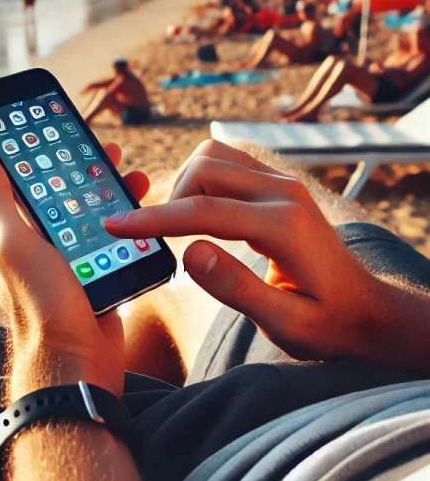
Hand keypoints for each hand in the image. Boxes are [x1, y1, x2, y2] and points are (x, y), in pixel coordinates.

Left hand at [0, 143, 149, 399]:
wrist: (77, 363)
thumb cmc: (41, 303)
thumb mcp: (12, 244)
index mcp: (17, 232)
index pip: (24, 181)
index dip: (38, 153)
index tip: (57, 128)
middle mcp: (41, 243)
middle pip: (64, 193)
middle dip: (83, 168)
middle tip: (106, 147)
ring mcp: (71, 260)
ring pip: (91, 214)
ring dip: (109, 191)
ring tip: (131, 172)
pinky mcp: (98, 274)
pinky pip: (112, 240)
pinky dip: (125, 221)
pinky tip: (143, 209)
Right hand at [105, 140, 383, 362]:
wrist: (365, 308)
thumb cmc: (327, 322)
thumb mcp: (285, 323)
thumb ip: (235, 287)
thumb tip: (188, 252)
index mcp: (284, 226)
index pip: (203, 211)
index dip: (153, 219)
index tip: (115, 225)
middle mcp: (284, 192)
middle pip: (203, 171)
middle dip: (169, 202)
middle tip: (159, 238)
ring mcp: (283, 181)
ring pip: (211, 156)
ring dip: (184, 186)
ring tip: (180, 226)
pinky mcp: (278, 181)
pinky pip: (225, 160)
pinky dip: (200, 178)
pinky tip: (199, 210)